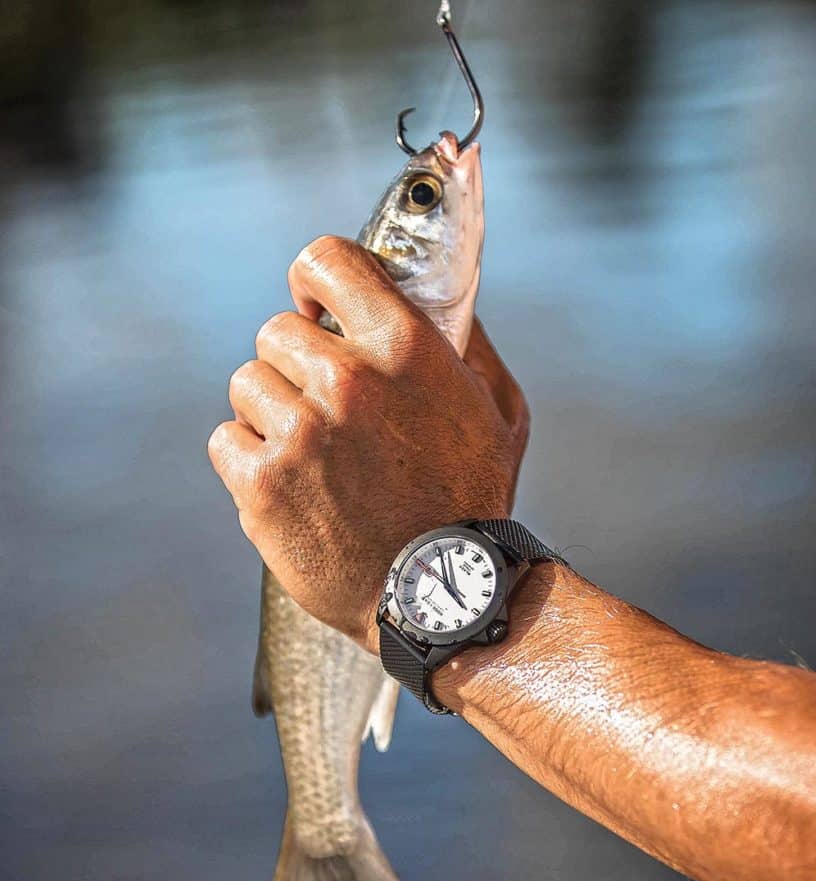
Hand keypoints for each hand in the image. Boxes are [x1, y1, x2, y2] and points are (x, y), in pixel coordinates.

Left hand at [208, 236, 529, 653]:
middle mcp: (347, 383)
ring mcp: (299, 435)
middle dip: (296, 363)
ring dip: (271, 411)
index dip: (313, 279)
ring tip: (308, 452)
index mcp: (404, 349)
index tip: (314, 305)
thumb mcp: (499, 411)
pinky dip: (248, 457)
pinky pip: (226, 439)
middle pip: (276, 331)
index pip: (326, 261)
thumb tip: (435, 296)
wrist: (442, 595)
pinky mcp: (261, 485)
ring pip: (246, 383)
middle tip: (323, 406)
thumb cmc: (472, 501)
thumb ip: (469, 343)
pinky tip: (285, 481)